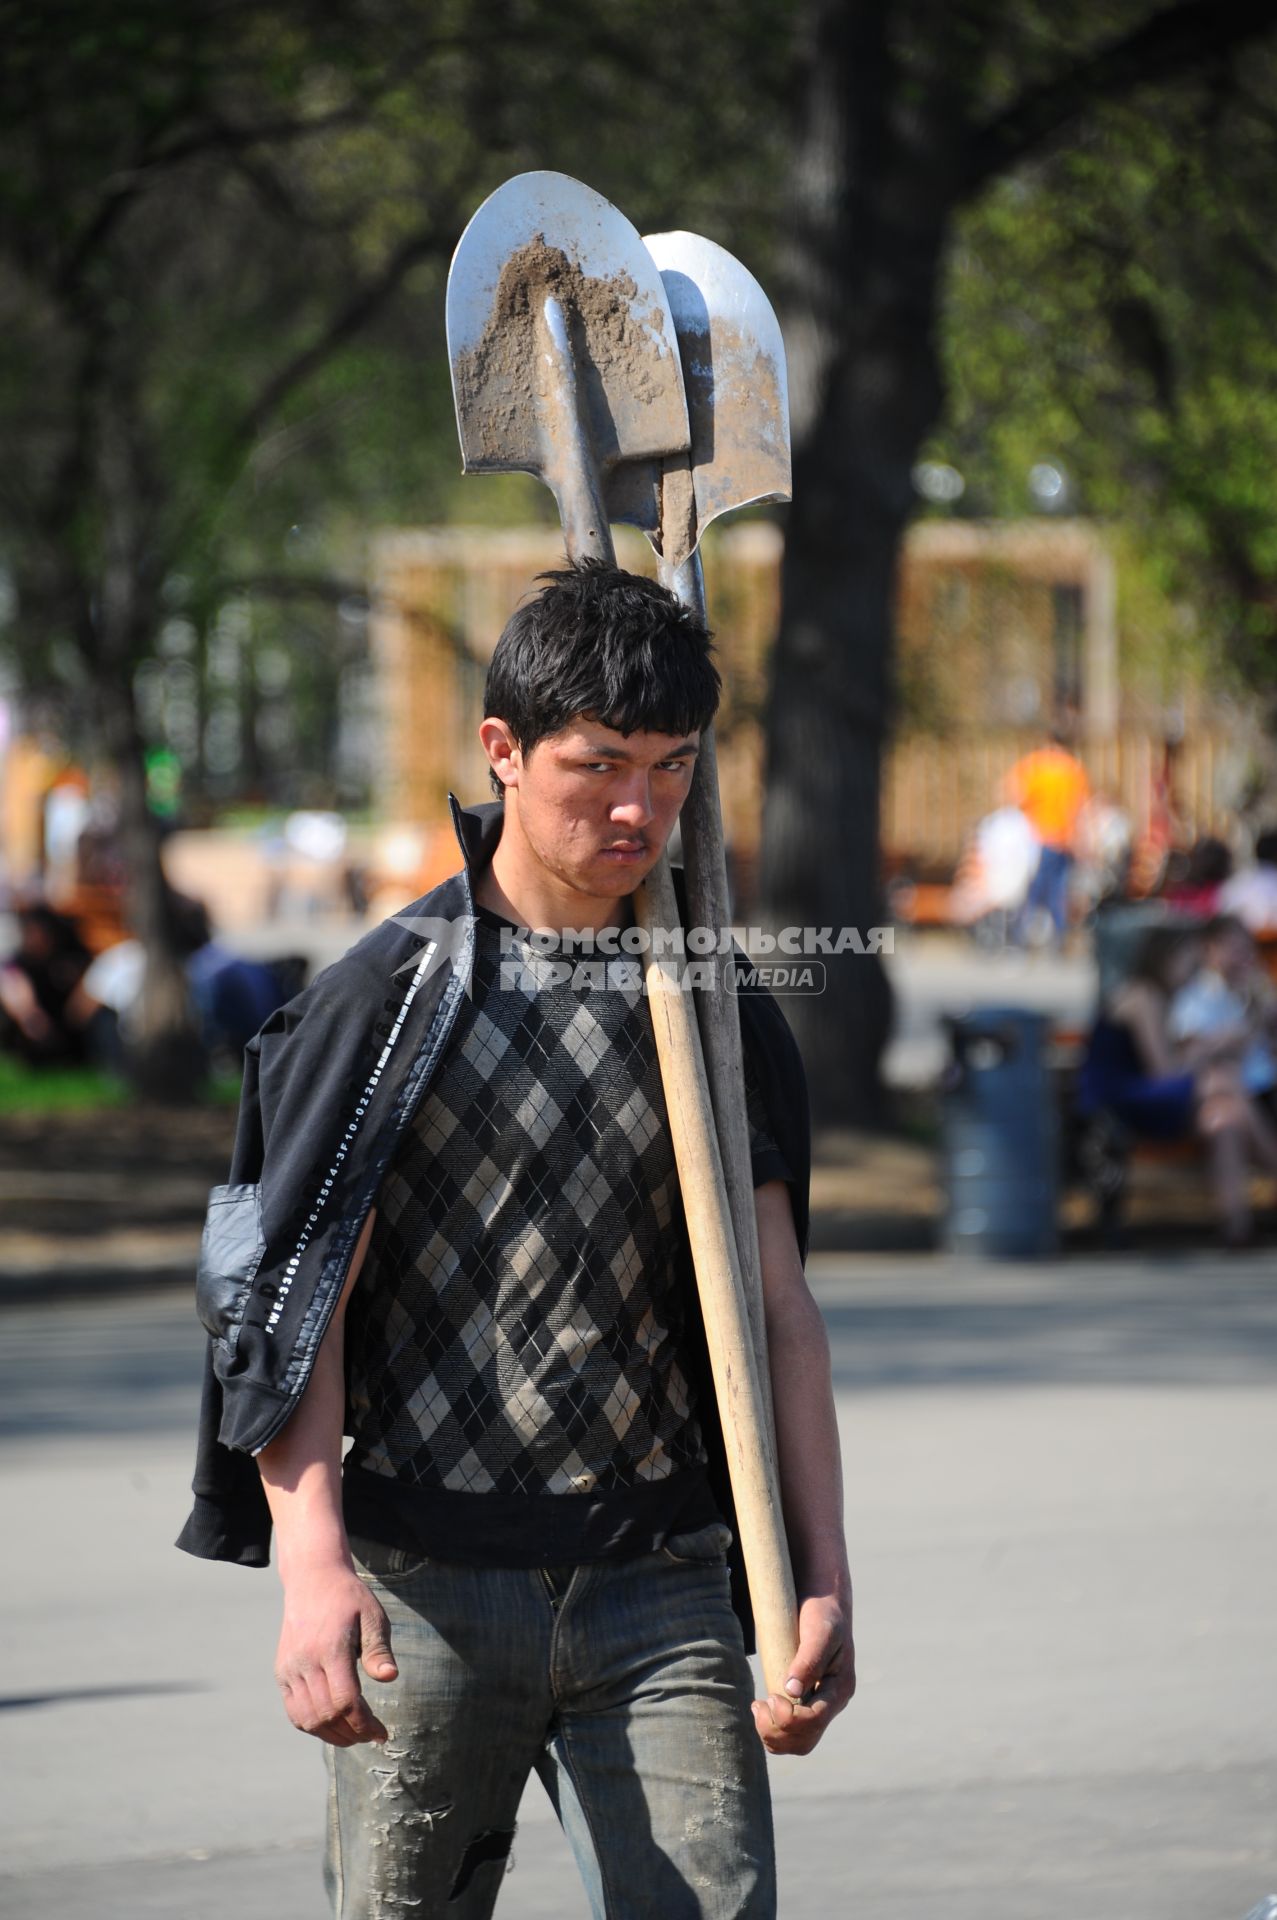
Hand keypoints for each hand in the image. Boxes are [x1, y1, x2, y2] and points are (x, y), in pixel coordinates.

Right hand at [274, 1565, 397, 1746]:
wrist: (313, 1580)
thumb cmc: (349, 1599)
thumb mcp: (372, 1615)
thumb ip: (379, 1649)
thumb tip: (389, 1677)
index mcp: (330, 1648)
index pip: (345, 1701)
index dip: (364, 1724)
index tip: (382, 1733)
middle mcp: (305, 1661)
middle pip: (326, 1714)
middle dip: (352, 1733)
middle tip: (371, 1735)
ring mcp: (290, 1668)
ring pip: (307, 1719)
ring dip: (332, 1735)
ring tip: (354, 1735)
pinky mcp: (282, 1672)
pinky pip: (294, 1711)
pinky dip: (312, 1726)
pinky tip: (332, 1725)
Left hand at [751, 1590, 854, 1756]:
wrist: (824, 1603)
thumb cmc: (822, 1613)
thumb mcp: (819, 1631)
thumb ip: (808, 1660)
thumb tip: (791, 1691)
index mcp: (840, 1688)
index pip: (815, 1721)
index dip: (789, 1718)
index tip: (769, 1696)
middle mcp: (832, 1702)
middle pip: (805, 1740)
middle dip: (777, 1731)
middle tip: (758, 1704)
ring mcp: (820, 1705)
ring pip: (797, 1742)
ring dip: (773, 1734)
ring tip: (758, 1706)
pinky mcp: (807, 1702)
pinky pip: (791, 1731)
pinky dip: (773, 1728)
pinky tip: (761, 1707)